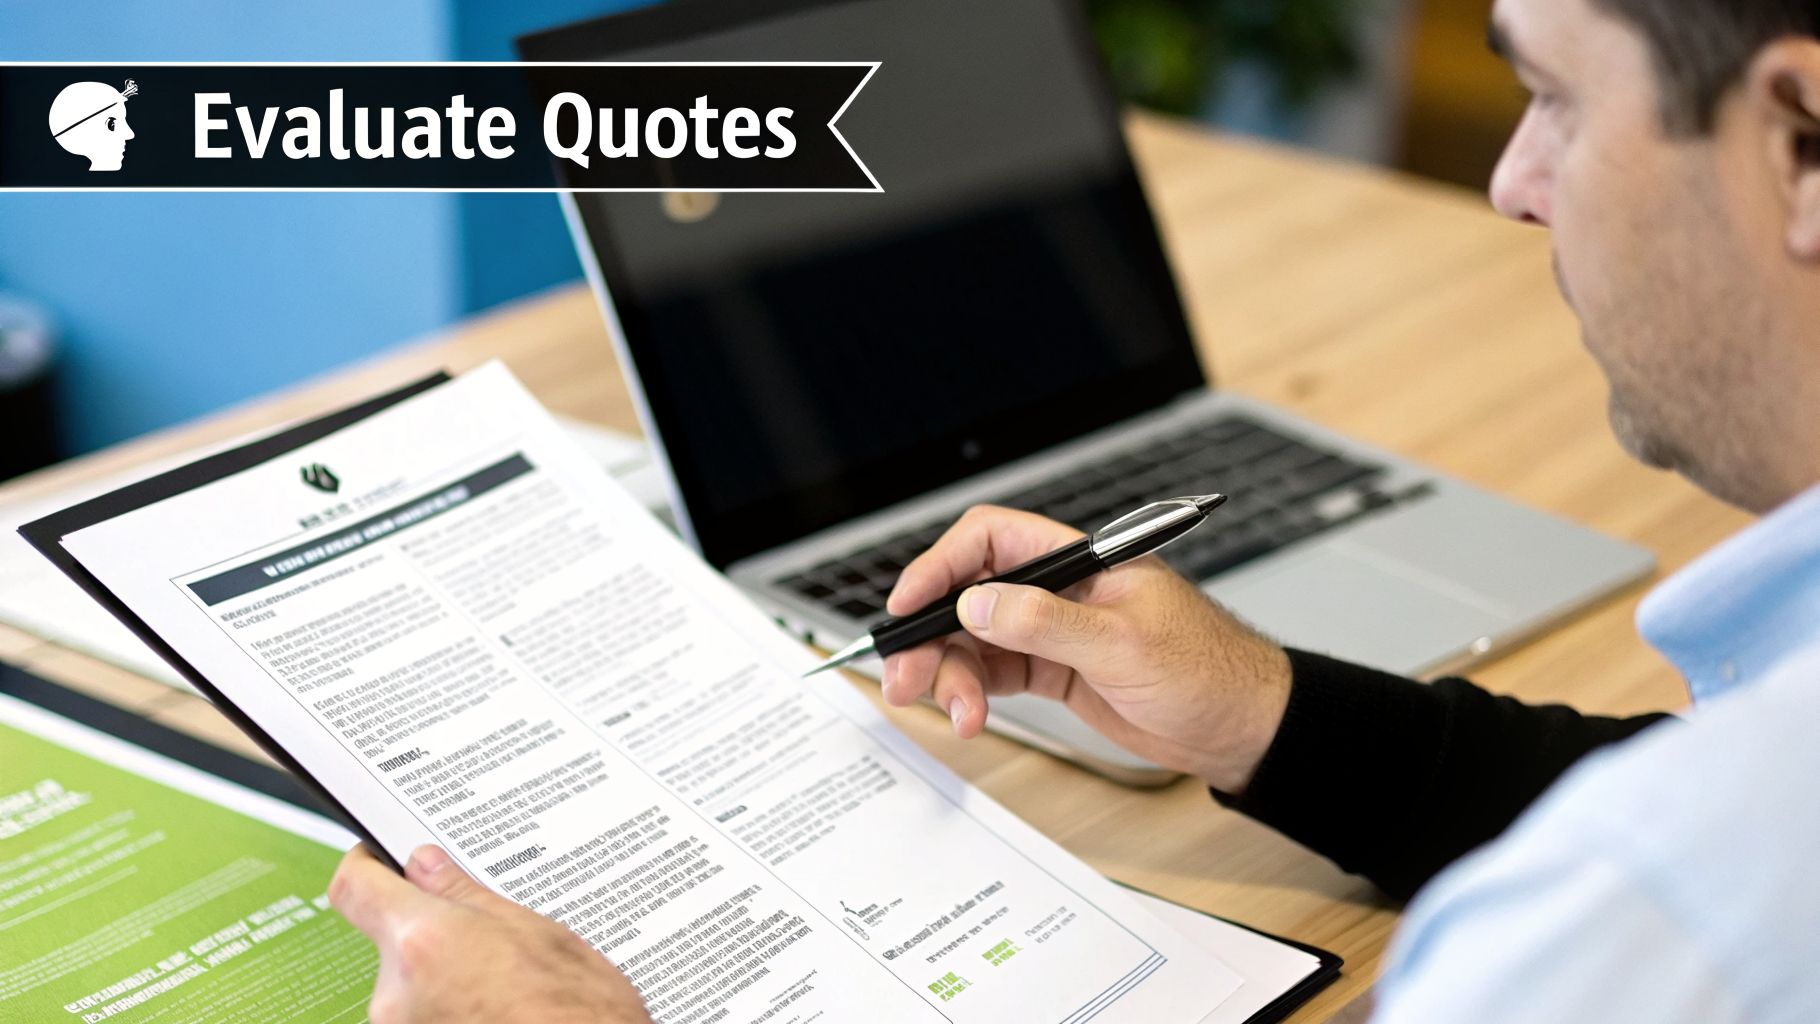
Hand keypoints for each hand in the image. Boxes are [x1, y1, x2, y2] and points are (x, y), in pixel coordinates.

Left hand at [329, 844, 652, 1023]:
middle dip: (435, 934)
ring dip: (448, 978)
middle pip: (393, 942)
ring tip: (508, 985)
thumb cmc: (581, 1015)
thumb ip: (468, 897)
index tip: (384, 858)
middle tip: (490, 938)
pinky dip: (454, 1010)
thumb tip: (426, 866)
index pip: (356, 887)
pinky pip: (423, 1019)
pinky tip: (499, 1011)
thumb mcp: (539, 934)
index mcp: (424, 942)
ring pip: (411, 986)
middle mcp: (396, 995)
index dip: (368, 864)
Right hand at [882, 505, 1291, 792]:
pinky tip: (971, 716)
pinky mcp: (1053, 671)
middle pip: (969, 594)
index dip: (942, 564)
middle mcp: (1058, 590)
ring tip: (958, 715)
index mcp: (1078, 560)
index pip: (992, 539)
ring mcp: (1052, 631)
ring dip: (951, 675)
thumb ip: (1047, 623)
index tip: (908, 604)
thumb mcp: (1124, 645)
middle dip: (932, 635)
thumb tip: (979, 602)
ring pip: (974, 641)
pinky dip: (972, 694)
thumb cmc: (1208, 669)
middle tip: (908, 677)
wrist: (1241, 726)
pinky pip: (993, 673)